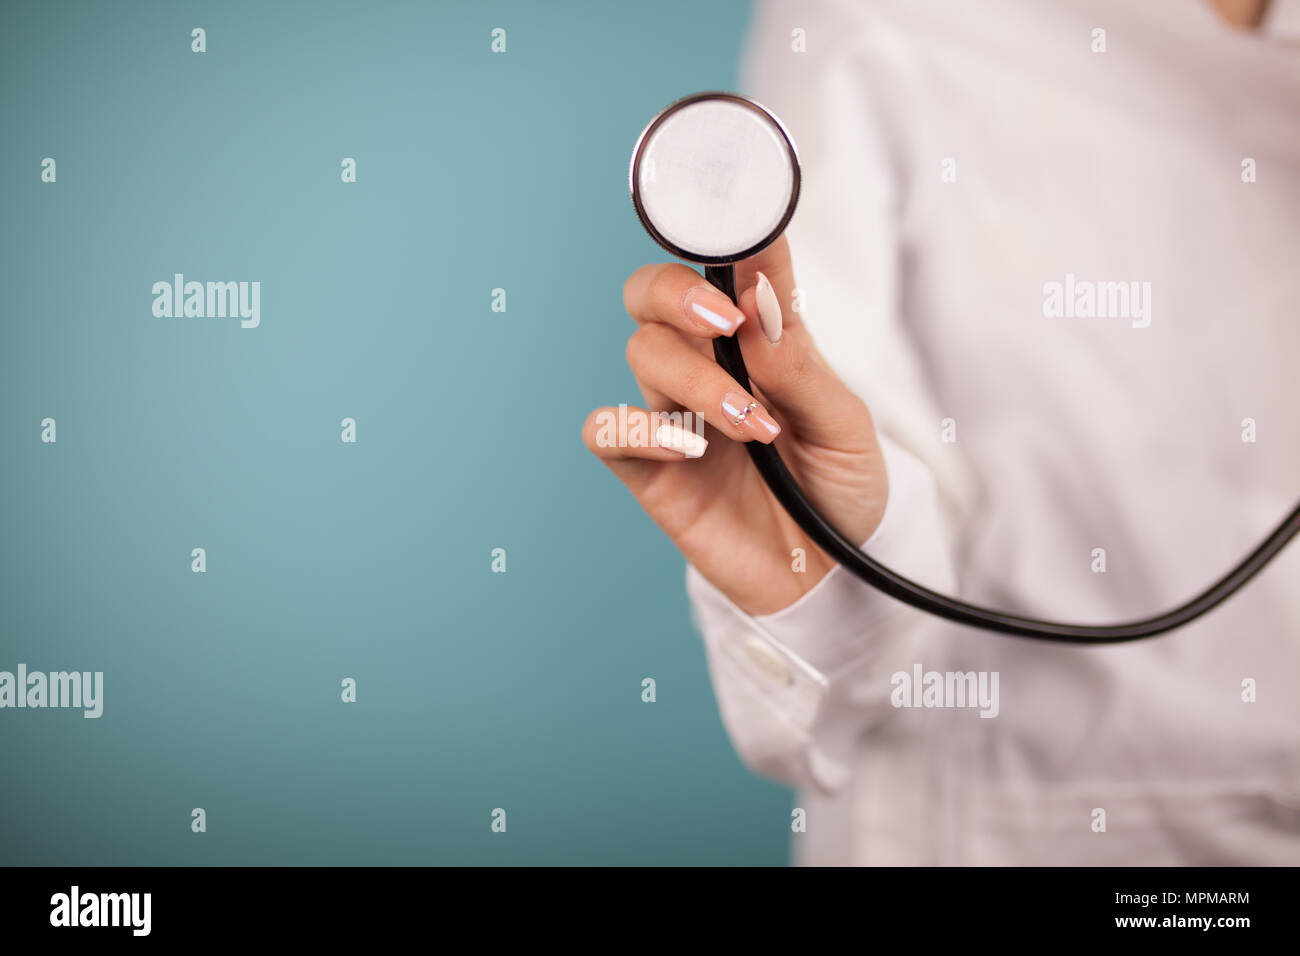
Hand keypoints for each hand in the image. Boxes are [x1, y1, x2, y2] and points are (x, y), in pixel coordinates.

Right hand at [582, 236, 887, 615]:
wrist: (828, 581)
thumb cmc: (838, 492)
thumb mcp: (845, 427)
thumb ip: (799, 366)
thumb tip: (759, 302)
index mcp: (754, 342)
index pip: (722, 269)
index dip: (723, 239)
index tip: (747, 230)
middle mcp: (705, 368)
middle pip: (650, 293)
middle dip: (677, 293)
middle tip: (727, 324)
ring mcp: (672, 417)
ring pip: (641, 354)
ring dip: (696, 382)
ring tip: (753, 427)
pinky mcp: (649, 471)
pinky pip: (608, 430)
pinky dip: (639, 429)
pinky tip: (691, 451)